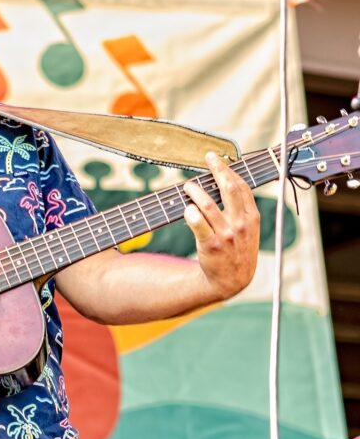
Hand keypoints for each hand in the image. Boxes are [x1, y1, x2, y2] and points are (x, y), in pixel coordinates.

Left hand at [183, 152, 259, 300]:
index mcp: (252, 218)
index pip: (242, 187)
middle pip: (229, 189)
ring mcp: (226, 235)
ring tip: (188, 186)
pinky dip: (190, 212)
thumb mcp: (249, 230)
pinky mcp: (210, 245)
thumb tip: (226, 181)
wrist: (231, 280)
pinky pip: (197, 223)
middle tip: (208, 158)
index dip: (228, 170)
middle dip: (217, 170)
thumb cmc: (237, 250)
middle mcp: (241, 224)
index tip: (217, 159)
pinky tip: (186, 208)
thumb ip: (241, 209)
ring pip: (208, 204)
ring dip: (195, 191)